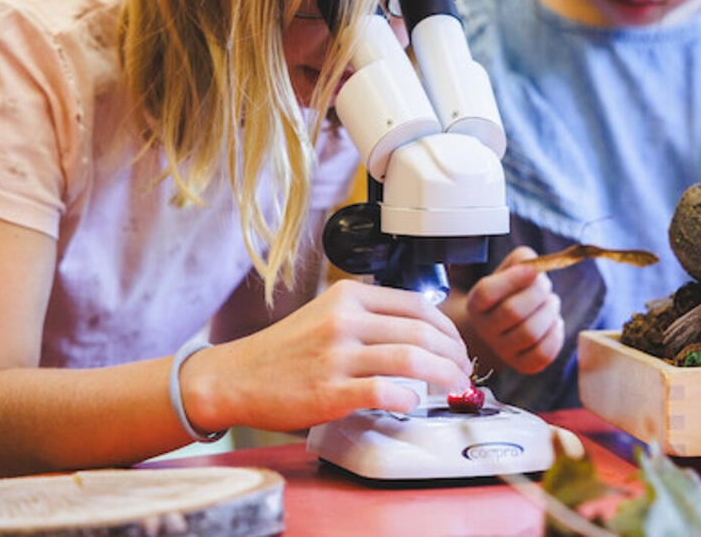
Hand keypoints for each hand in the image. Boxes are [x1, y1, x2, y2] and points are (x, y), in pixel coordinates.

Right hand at [181, 279, 471, 434]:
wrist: (237, 377)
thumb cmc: (285, 351)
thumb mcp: (327, 315)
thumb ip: (369, 317)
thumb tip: (422, 333)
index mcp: (349, 296)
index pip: (418, 305)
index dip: (448, 328)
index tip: (457, 346)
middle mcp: (345, 320)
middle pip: (422, 332)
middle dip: (454, 355)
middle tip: (464, 371)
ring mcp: (337, 355)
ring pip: (411, 359)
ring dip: (443, 376)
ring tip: (454, 388)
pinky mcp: (329, 391)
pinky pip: (384, 391)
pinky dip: (408, 398)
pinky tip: (413, 404)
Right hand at [465, 246, 563, 374]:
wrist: (505, 326)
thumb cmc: (510, 292)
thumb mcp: (509, 270)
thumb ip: (522, 260)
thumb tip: (537, 266)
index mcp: (476, 303)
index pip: (488, 292)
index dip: (514, 279)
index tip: (534, 270)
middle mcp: (485, 329)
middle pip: (513, 311)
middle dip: (538, 292)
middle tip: (545, 285)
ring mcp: (502, 350)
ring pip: (530, 333)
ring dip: (549, 311)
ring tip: (552, 302)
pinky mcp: (522, 365)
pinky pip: (543, 353)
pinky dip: (555, 334)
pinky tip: (554, 321)